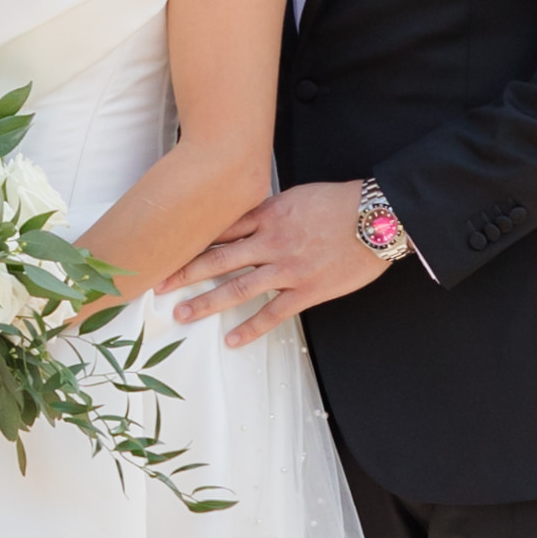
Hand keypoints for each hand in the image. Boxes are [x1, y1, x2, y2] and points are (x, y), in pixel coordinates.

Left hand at [168, 180, 395, 348]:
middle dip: (185, 272)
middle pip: (218, 258)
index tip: (166, 249)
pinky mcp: (308, 290)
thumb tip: (243, 220)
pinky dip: (251, 328)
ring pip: (238, 287)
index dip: (191, 241)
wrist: (378, 217)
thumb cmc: (340, 203)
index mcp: (267, 214)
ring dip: (207, 302)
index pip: (219, 229)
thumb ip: (268, 210)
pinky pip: (273, 313)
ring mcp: (288, 267)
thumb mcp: (297, 197)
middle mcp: (271, 241)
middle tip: (158, 285)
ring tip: (182, 315)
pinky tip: (231, 340)